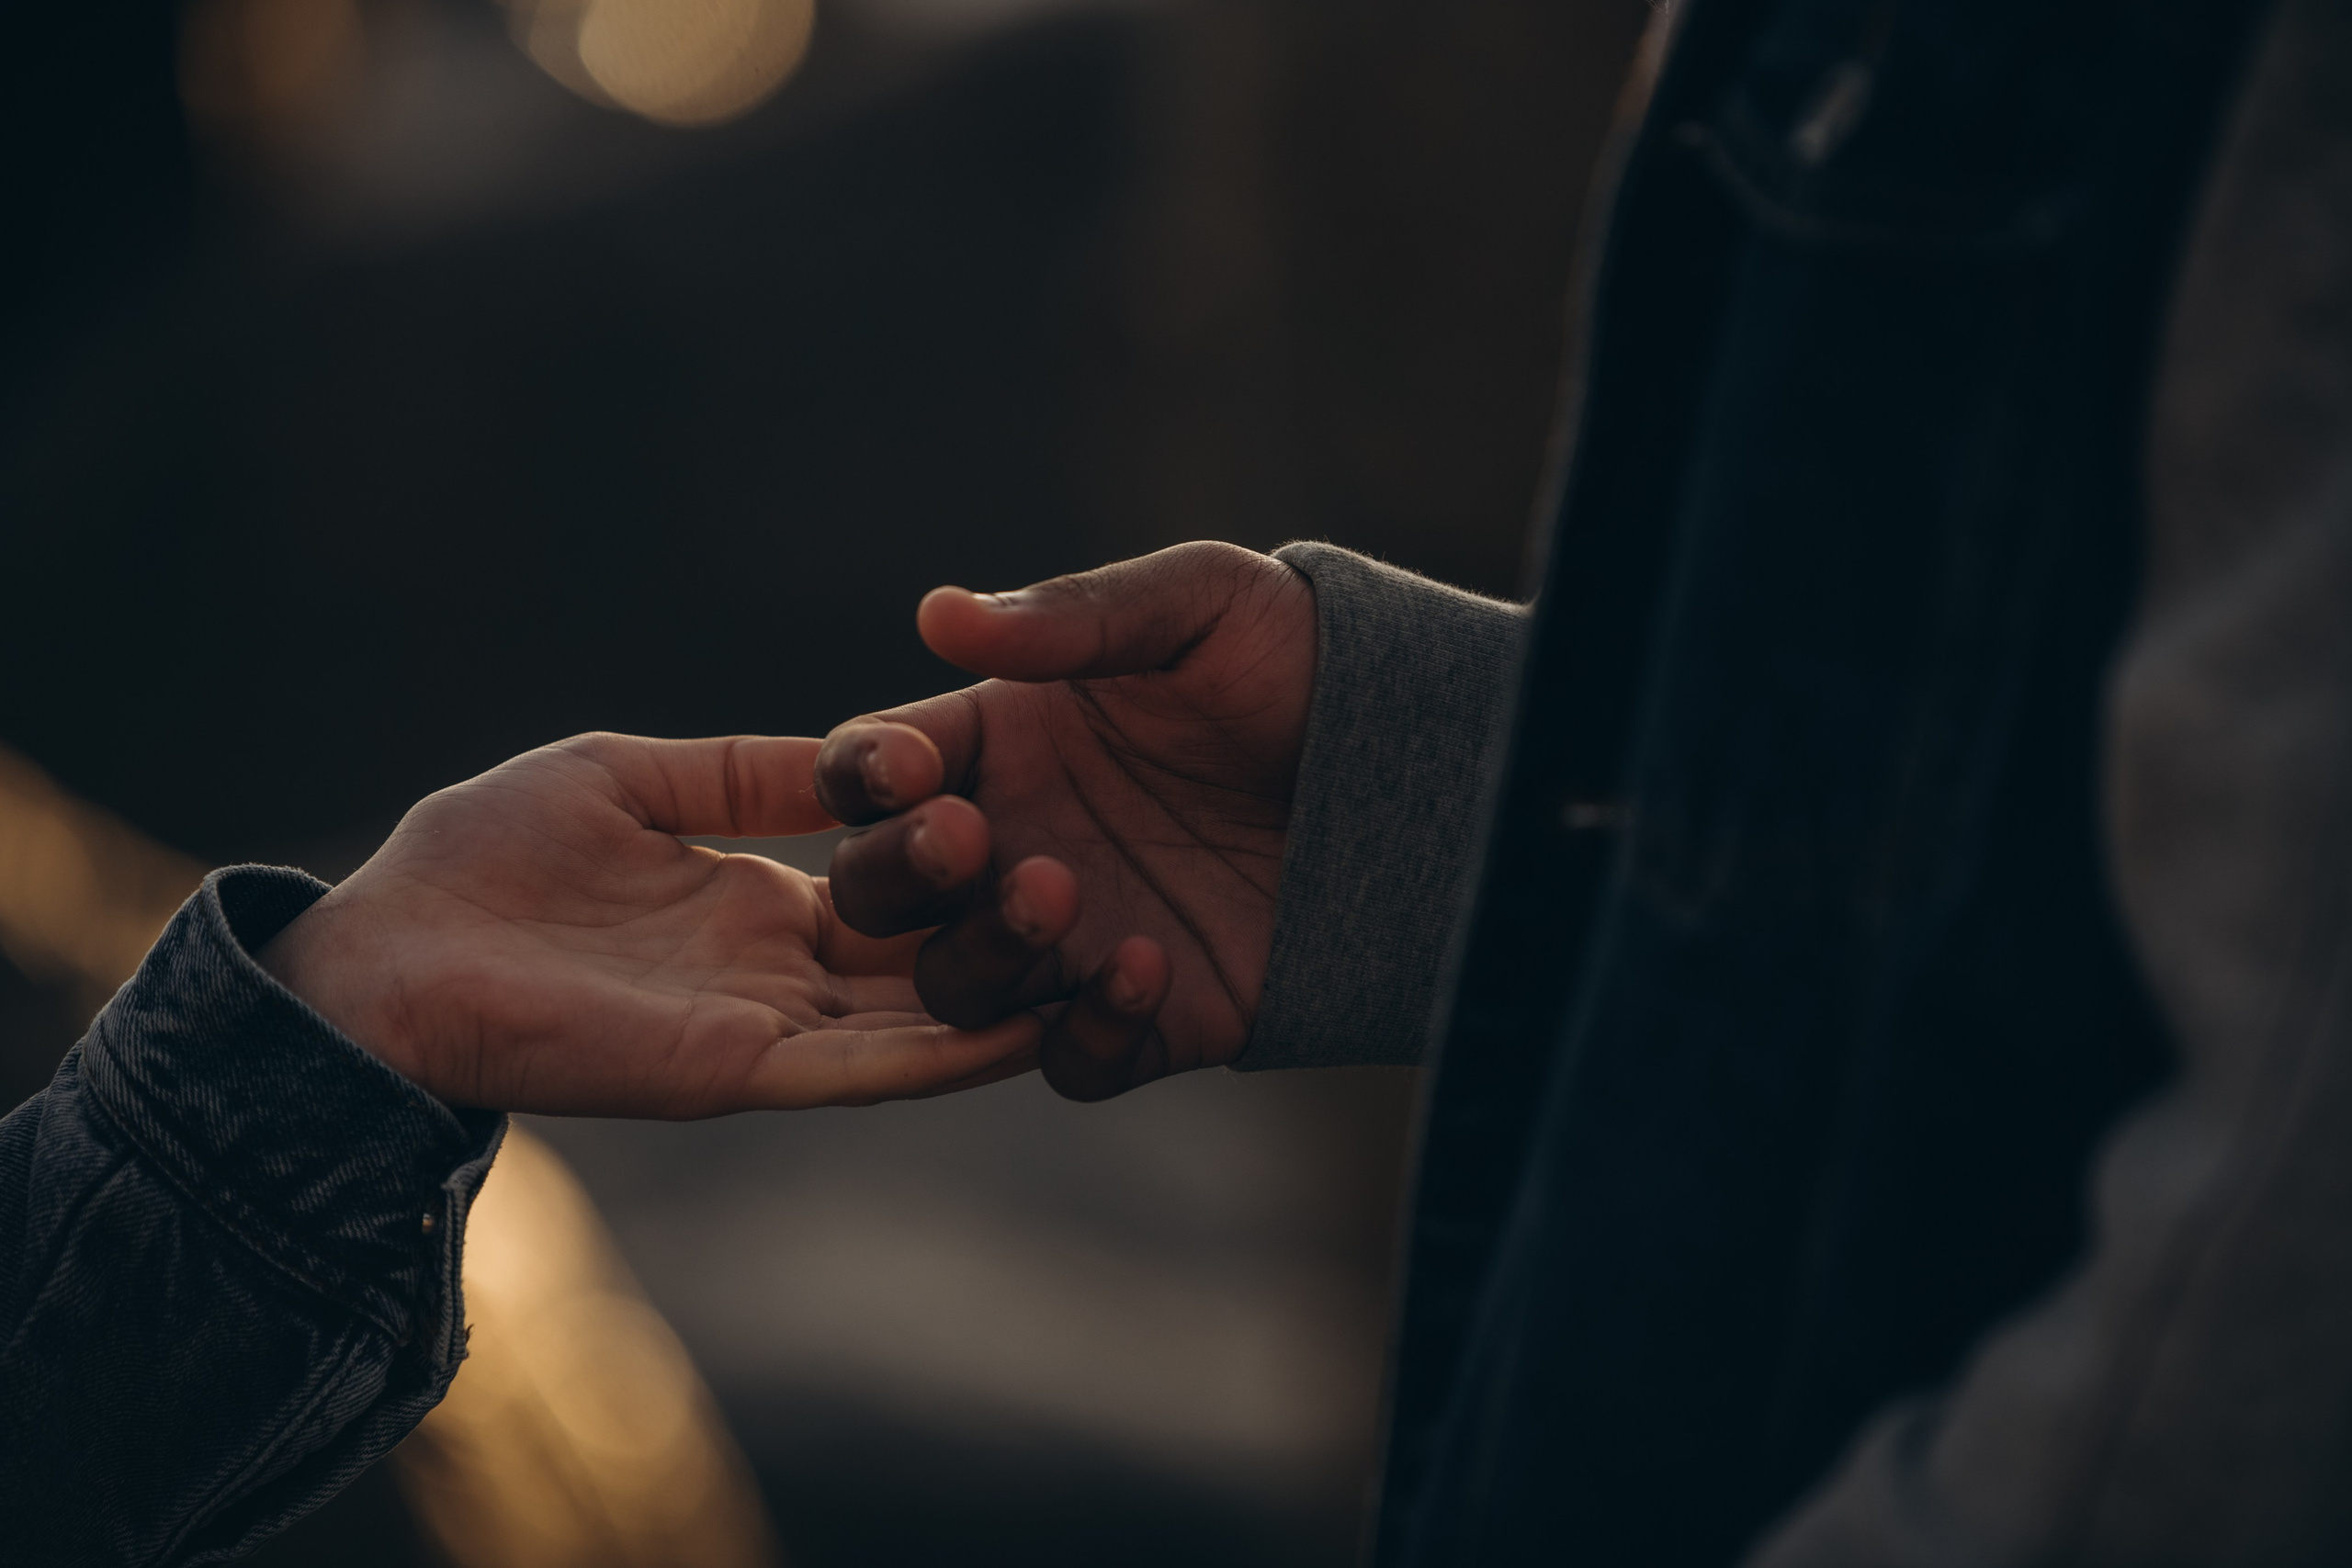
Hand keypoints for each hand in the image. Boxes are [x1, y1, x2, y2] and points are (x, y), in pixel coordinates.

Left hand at [257, 733, 1039, 1116]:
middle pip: (925, 954)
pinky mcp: (741, 1070)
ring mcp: (766, 1028)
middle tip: (1099, 871)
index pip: (892, 890)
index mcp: (756, 903)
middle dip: (1009, 922)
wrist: (389, 952)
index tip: (1048, 809)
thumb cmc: (483, 857)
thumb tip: (851, 748)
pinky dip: (947, 1057)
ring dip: (1002, 984)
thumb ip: (743, 772)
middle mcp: (778, 974)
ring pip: (918, 1017)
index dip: (966, 857)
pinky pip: (866, 1069)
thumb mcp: (631, 774)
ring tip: (1096, 942)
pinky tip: (1026, 1030)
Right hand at [814, 542, 1317, 1099]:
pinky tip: (1149, 967)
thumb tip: (938, 613)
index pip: (877, 773)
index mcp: (996, 745)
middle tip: (970, 839)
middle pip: (882, 897)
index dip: (869, 775)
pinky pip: (1073, 1062)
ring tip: (1062, 891)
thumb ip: (1071, 618)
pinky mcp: (1149, 1019)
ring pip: (959, 990)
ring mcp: (1073, 942)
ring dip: (989, 951)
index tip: (910, 768)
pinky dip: (1089, 1031)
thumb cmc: (1295, 657)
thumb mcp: (1195, 606)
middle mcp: (1012, 848)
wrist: (1417, 757)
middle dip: (902, 876)